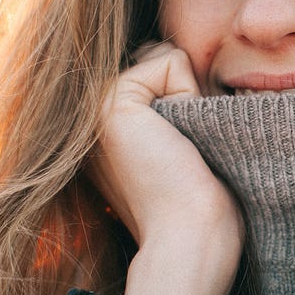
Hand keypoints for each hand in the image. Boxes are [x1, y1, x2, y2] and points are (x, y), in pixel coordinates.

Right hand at [87, 42, 243, 294]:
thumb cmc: (200, 206)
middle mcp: (94, 114)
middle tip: (185, 149)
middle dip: (189, 91)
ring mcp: (95, 105)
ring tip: (182, 146)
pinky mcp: (111, 100)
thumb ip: (174, 104)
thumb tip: (182, 62)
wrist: (189, 237)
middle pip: (162, 59)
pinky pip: (170, 60)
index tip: (185, 151)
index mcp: (109, 127)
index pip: (161, 71)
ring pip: (166, 56)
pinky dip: (190, 93)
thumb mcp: (186, 144)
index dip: (190, 97)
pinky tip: (179, 139)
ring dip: (191, 94)